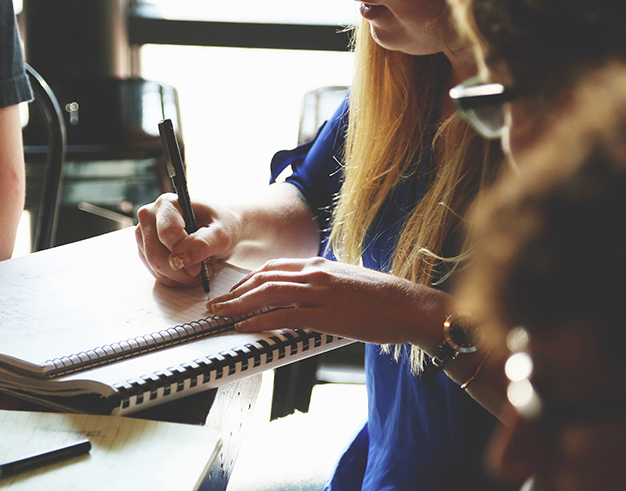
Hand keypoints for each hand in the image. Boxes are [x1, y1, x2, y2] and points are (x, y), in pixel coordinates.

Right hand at [135, 193, 240, 287]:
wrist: (220, 229)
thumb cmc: (222, 226)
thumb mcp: (221, 234)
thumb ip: (202, 244)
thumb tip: (178, 260)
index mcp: (167, 204)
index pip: (167, 234)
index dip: (184, 254)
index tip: (200, 267)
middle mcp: (150, 216)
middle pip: (155, 255)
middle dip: (180, 271)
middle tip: (201, 272)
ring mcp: (144, 234)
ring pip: (154, 267)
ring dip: (179, 276)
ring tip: (198, 269)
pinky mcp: (145, 250)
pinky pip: (156, 273)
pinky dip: (174, 278)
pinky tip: (189, 271)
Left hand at [205, 257, 447, 346]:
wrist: (409, 305)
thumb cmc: (383, 298)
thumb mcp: (347, 281)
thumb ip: (323, 284)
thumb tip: (305, 296)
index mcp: (319, 265)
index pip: (273, 267)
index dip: (248, 280)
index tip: (233, 291)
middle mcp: (315, 273)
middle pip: (263, 278)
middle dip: (235, 292)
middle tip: (216, 304)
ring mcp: (319, 292)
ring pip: (267, 294)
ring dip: (238, 305)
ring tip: (220, 315)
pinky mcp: (326, 314)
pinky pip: (284, 316)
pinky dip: (259, 321)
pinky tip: (244, 327)